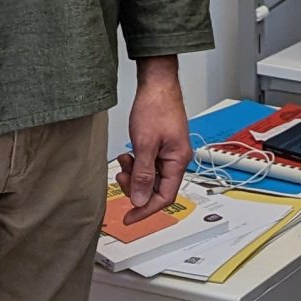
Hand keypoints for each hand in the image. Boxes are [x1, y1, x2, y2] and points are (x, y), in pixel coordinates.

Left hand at [119, 58, 189, 222]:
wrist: (157, 84)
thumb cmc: (156, 107)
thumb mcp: (144, 144)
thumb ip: (143, 175)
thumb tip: (141, 199)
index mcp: (178, 161)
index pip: (165, 197)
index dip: (146, 210)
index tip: (129, 217)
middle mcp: (177, 159)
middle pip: (157, 188)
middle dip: (137, 187)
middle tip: (123, 177)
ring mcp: (170, 152)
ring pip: (152, 177)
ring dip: (135, 174)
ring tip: (125, 161)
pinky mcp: (163, 146)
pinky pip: (150, 164)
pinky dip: (137, 163)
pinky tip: (129, 154)